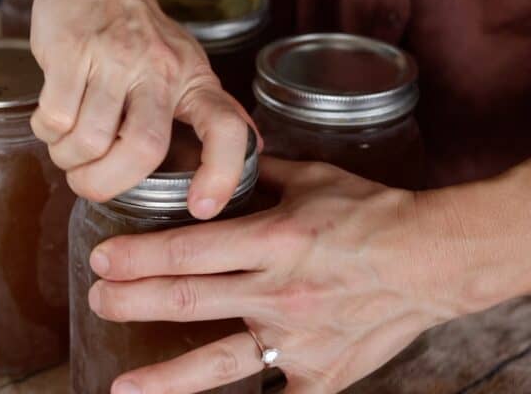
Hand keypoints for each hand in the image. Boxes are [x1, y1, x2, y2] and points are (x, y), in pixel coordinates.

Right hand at [22, 0, 252, 217]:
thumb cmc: (136, 28)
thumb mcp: (185, 63)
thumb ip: (209, 109)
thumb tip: (253, 150)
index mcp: (193, 79)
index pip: (226, 127)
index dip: (220, 173)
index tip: (200, 207)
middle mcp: (160, 69)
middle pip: (143, 150)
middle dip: (106, 183)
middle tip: (88, 183)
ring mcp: (115, 58)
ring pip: (89, 140)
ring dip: (67, 159)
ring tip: (66, 148)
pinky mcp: (72, 50)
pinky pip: (55, 117)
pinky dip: (46, 132)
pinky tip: (50, 119)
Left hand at [86, 158, 466, 392]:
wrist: (434, 260)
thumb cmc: (374, 215)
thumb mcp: (314, 179)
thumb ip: (261, 173)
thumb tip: (222, 160)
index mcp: (274, 239)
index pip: (187, 250)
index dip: (136, 256)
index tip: (100, 259)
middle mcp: (279, 291)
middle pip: (187, 300)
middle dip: (131, 301)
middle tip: (96, 301)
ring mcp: (298, 339)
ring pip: (218, 362)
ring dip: (164, 376)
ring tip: (120, 388)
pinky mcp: (320, 374)